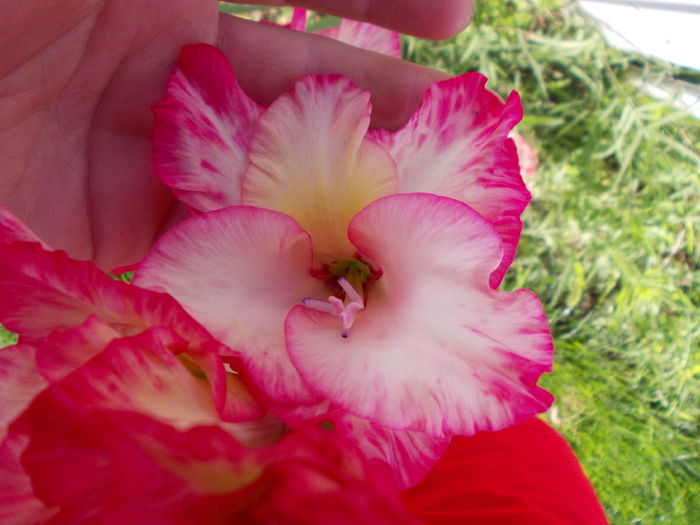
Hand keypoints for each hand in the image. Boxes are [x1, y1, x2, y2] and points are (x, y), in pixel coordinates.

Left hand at [0, 0, 472, 269]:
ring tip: (418, 229)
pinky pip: (202, 255)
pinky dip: (261, 269)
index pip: (303, 14)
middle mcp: (165, 78)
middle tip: (465, 151)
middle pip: (297, 110)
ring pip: (260, 191)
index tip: (455, 23)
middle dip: (379, 126)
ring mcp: (140, 161)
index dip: (379, 11)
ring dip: (332, 212)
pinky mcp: (108, 237)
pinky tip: (324, 282)